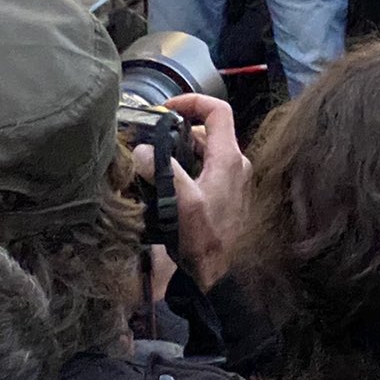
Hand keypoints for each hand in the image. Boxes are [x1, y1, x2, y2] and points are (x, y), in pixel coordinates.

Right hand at [130, 94, 250, 288]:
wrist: (225, 278)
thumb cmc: (207, 241)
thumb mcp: (182, 203)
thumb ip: (163, 172)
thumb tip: (143, 149)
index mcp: (229, 158)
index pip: (218, 110)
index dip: (192, 101)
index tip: (165, 109)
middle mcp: (235, 164)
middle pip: (207, 133)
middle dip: (176, 133)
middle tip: (148, 142)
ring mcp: (233, 182)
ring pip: (203, 154)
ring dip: (178, 154)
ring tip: (150, 165)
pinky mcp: (226, 198)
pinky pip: (205, 173)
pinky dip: (185, 172)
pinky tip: (164, 188)